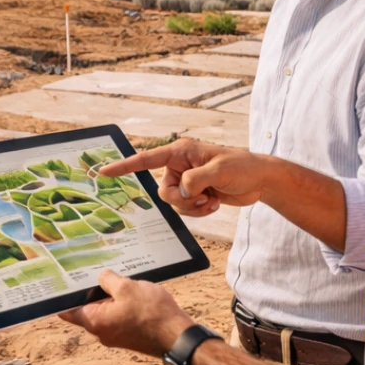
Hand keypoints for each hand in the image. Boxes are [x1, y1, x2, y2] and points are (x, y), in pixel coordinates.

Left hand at [59, 271, 194, 358]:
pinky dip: (121, 305)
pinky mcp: (129, 335)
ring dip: (109, 297)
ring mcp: (116, 335)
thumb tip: (102, 278)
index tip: (59, 282)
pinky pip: (118, 317)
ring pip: (105, 312)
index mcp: (94, 322)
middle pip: (88, 309)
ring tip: (115, 278)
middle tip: (90, 271)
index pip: (68, 310)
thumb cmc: (152, 313)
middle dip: (90, 291)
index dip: (63, 296)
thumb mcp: (127, 287)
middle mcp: (102, 332)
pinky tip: (130, 291)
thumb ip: (109, 280)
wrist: (178, 338)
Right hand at [98, 139, 274, 216]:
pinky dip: (199, 212)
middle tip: (202, 197)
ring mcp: (187, 180)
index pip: (146, 159)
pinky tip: (214, 203)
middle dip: (181, 200)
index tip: (104, 172)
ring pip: (173, 203)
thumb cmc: (243, 167)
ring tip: (211, 200)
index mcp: (181, 152)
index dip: (124, 166)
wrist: (260, 181)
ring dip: (192, 208)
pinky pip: (185, 210)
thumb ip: (196, 179)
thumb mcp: (220, 170)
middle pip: (163, 190)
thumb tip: (181, 190)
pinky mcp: (195, 194)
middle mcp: (180, 165)